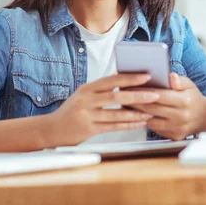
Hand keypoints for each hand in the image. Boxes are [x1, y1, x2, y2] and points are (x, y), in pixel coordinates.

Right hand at [44, 73, 159, 146]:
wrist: (51, 129)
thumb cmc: (72, 110)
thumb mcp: (84, 94)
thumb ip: (102, 88)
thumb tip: (122, 75)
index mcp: (87, 88)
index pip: (112, 80)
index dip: (130, 78)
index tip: (146, 76)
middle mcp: (86, 100)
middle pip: (116, 96)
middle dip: (138, 95)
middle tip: (154, 94)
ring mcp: (87, 115)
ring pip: (116, 114)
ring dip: (136, 113)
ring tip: (150, 112)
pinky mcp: (88, 130)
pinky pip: (112, 127)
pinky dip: (128, 125)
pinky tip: (139, 123)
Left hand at [130, 73, 205, 140]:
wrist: (205, 117)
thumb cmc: (193, 98)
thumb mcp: (190, 85)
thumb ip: (179, 80)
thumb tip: (170, 76)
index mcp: (184, 101)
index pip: (159, 95)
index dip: (143, 91)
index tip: (129, 86)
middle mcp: (181, 116)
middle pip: (152, 109)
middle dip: (135, 102)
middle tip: (122, 95)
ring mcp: (177, 128)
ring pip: (150, 120)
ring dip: (136, 113)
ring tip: (125, 104)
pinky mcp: (173, 136)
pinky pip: (154, 128)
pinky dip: (144, 121)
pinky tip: (135, 115)